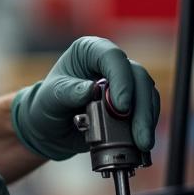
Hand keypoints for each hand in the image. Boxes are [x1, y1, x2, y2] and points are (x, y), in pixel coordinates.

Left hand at [11, 36, 159, 160]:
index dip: (121, 79)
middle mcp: (109, 63)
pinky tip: (141, 143)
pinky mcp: (131, 103)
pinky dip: (146, 126)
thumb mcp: (50, 98)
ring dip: (147, 119)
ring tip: (141, 143)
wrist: (51, 128)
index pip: (111, 56)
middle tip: (137, 133)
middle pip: (136, 76)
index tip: (121, 107)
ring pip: (147, 94)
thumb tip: (92, 89)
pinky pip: (147, 110)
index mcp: (88, 51)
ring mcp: (123, 83)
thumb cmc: (46, 105)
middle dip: (140, 107)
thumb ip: (69, 92)